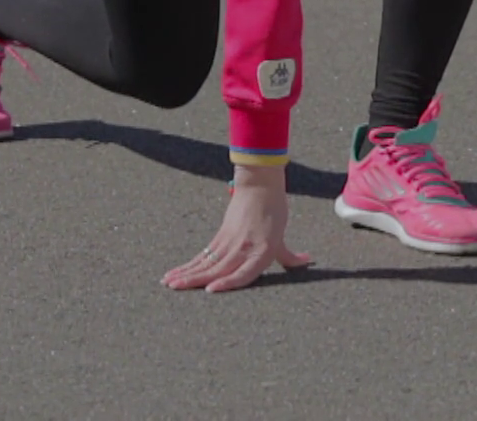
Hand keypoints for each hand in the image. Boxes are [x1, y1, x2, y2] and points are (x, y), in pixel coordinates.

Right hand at [162, 165, 312, 292]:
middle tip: (176, 288)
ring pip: (205, 262)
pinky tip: (175, 273)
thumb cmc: (274, 212)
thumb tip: (307, 260)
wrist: (260, 186)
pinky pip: (203, 255)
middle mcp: (244, 249)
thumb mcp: (281, 237)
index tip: (210, 289)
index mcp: (262, 252)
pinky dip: (188, 265)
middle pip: (217, 269)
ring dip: (186, 274)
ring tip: (168, 282)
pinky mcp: (220, 237)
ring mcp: (230, 243)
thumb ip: (288, 256)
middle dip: (195, 280)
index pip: (243, 273)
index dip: (227, 282)